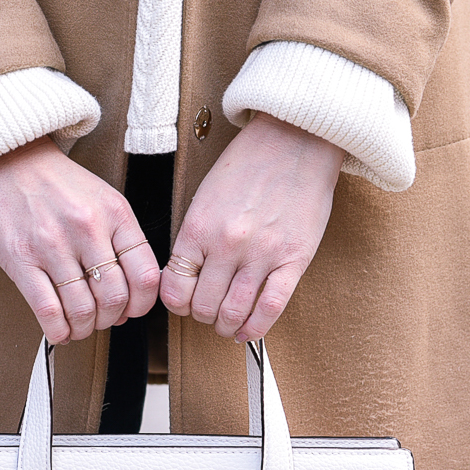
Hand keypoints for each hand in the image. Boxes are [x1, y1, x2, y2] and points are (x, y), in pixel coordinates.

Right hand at [0, 138, 160, 343]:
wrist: (5, 161)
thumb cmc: (56, 184)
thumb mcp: (103, 199)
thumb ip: (121, 239)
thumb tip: (132, 292)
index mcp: (115, 214)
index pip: (145, 275)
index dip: (142, 305)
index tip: (132, 311)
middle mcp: (87, 229)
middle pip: (114, 297)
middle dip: (111, 319)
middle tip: (102, 319)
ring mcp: (52, 245)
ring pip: (82, 309)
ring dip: (84, 328)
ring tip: (80, 326)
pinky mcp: (20, 259)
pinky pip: (47, 310)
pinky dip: (58, 331)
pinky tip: (59, 331)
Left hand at [160, 113, 343, 341]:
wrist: (295, 139)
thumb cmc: (249, 164)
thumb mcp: (205, 197)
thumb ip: (196, 238)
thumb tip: (186, 277)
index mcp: (198, 227)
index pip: (174, 287)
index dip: (177, 303)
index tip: (184, 303)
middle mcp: (227, 244)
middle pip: (203, 306)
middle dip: (202, 316)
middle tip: (209, 312)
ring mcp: (261, 254)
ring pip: (234, 313)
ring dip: (227, 326)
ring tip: (229, 323)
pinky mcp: (294, 259)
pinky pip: (271, 308)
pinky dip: (256, 328)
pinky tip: (249, 330)